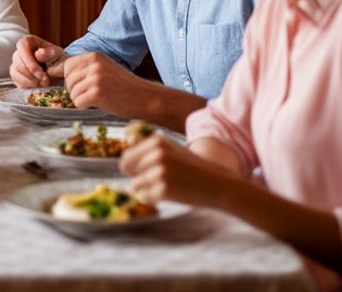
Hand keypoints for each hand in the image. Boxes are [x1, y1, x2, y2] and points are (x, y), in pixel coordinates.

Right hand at [9, 35, 65, 86]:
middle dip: (32, 75)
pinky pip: (17, 82)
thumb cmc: (57, 59)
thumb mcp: (57, 54)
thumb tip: (38, 54)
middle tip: (45, 82)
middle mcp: (19, 52)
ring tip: (43, 84)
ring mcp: (16, 64)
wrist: (59, 70)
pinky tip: (38, 85)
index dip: (31, 63)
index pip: (22, 49)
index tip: (42, 74)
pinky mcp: (16, 75)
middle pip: (18, 63)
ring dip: (30, 82)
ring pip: (15, 74)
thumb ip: (49, 53)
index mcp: (28, 42)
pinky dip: (28, 86)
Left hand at [60, 51, 153, 117]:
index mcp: (94, 56)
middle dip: (75, 90)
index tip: (77, 85)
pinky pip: (78, 102)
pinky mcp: (96, 93)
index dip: (69, 78)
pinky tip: (99, 104)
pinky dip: (85, 107)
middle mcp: (93, 64)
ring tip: (98, 99)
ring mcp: (95, 78)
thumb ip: (86, 68)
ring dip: (81, 99)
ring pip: (72, 92)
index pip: (67, 65)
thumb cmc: (124, 86)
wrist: (145, 98)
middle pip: (68, 80)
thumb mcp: (105, 69)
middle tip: (90, 95)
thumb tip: (58, 74)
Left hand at [119, 134, 235, 207]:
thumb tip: (122, 164)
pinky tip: (173, 194)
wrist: (219, 184)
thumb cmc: (193, 169)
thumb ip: (149, 153)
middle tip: (159, 181)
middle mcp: (156, 154)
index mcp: (157, 141)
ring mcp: (159, 171)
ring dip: (148, 189)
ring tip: (169, 186)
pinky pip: (147, 197)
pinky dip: (156, 199)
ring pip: (135, 185)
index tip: (144, 172)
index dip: (132, 168)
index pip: (126, 157)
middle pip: (128, 171)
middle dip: (139, 178)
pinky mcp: (162, 189)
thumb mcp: (172, 151)